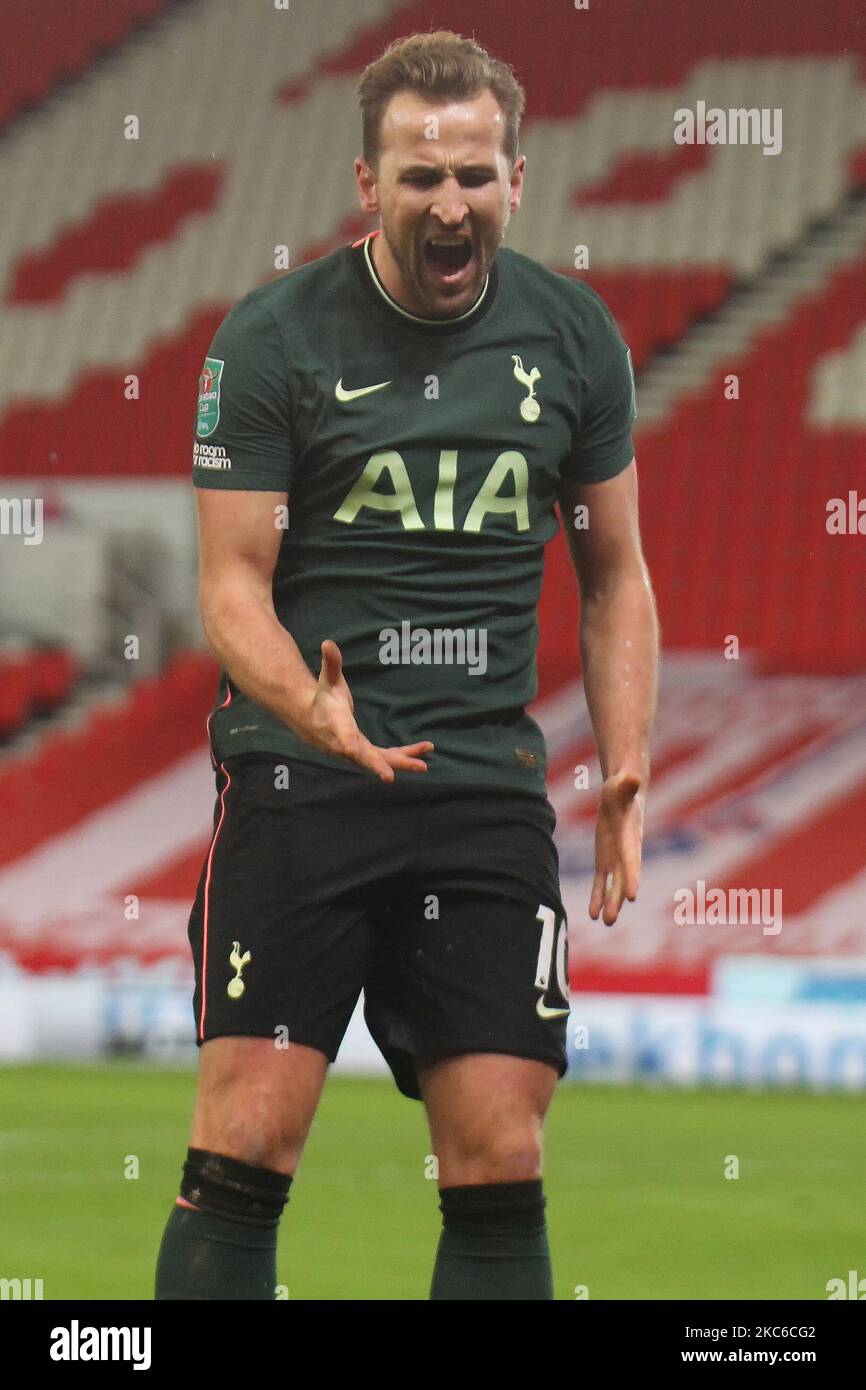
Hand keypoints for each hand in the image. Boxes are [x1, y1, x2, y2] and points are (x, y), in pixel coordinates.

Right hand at [299, 639, 433, 782]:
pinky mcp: (365, 753)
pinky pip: (386, 757)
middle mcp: (347, 746)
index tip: (384, 774)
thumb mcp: (327, 679)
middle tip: (414, 768)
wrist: (308, 718)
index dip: (367, 759)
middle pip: (370, 759)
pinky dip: (404, 755)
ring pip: (381, 760)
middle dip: (391, 764)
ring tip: (425, 763)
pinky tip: (424, 750)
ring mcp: (357, 753)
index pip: (352, 747)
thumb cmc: (322, 697)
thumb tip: (328, 642)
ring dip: (404, 761)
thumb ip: (331, 663)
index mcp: (338, 729)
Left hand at [588, 771, 644, 925]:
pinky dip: (596, 896)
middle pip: (622, 879)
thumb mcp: (620, 784)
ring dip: (609, 903)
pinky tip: (591, 914)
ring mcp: (615, 858)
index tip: (633, 896)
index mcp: (630, 837)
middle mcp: (626, 852)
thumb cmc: (622, 787)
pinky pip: (600, 881)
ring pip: (613, 885)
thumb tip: (632, 776)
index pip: (632, 860)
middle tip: (612, 918)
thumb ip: (626, 784)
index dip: (632, 877)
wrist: (623, 793)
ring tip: (606, 922)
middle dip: (617, 899)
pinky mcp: (604, 859)